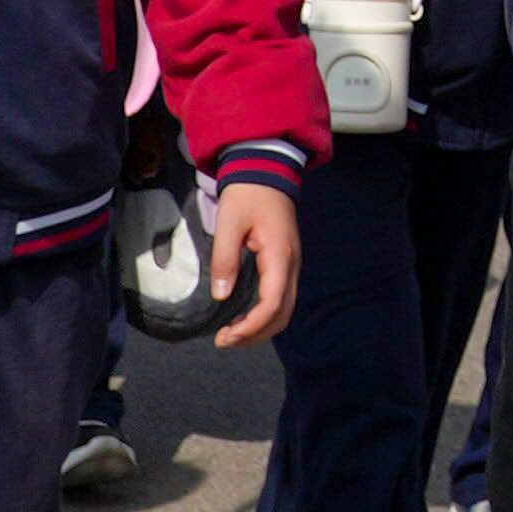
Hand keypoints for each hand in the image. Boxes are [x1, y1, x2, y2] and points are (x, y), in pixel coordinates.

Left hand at [205, 182, 301, 349]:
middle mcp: (291, 264)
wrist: (266, 170)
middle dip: (255, 334)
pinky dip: (265, 316)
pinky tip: (245, 318)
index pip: (273, 303)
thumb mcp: (230, 222)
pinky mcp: (286, 263)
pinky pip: (281, 299)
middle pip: (282, 314)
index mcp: (280, 255)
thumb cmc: (247, 194)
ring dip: (261, 328)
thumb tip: (220, 295)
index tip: (226, 336)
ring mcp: (292, 264)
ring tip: (232, 335)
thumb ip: (225, 259)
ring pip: (285, 310)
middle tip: (224, 341)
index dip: (251, 326)